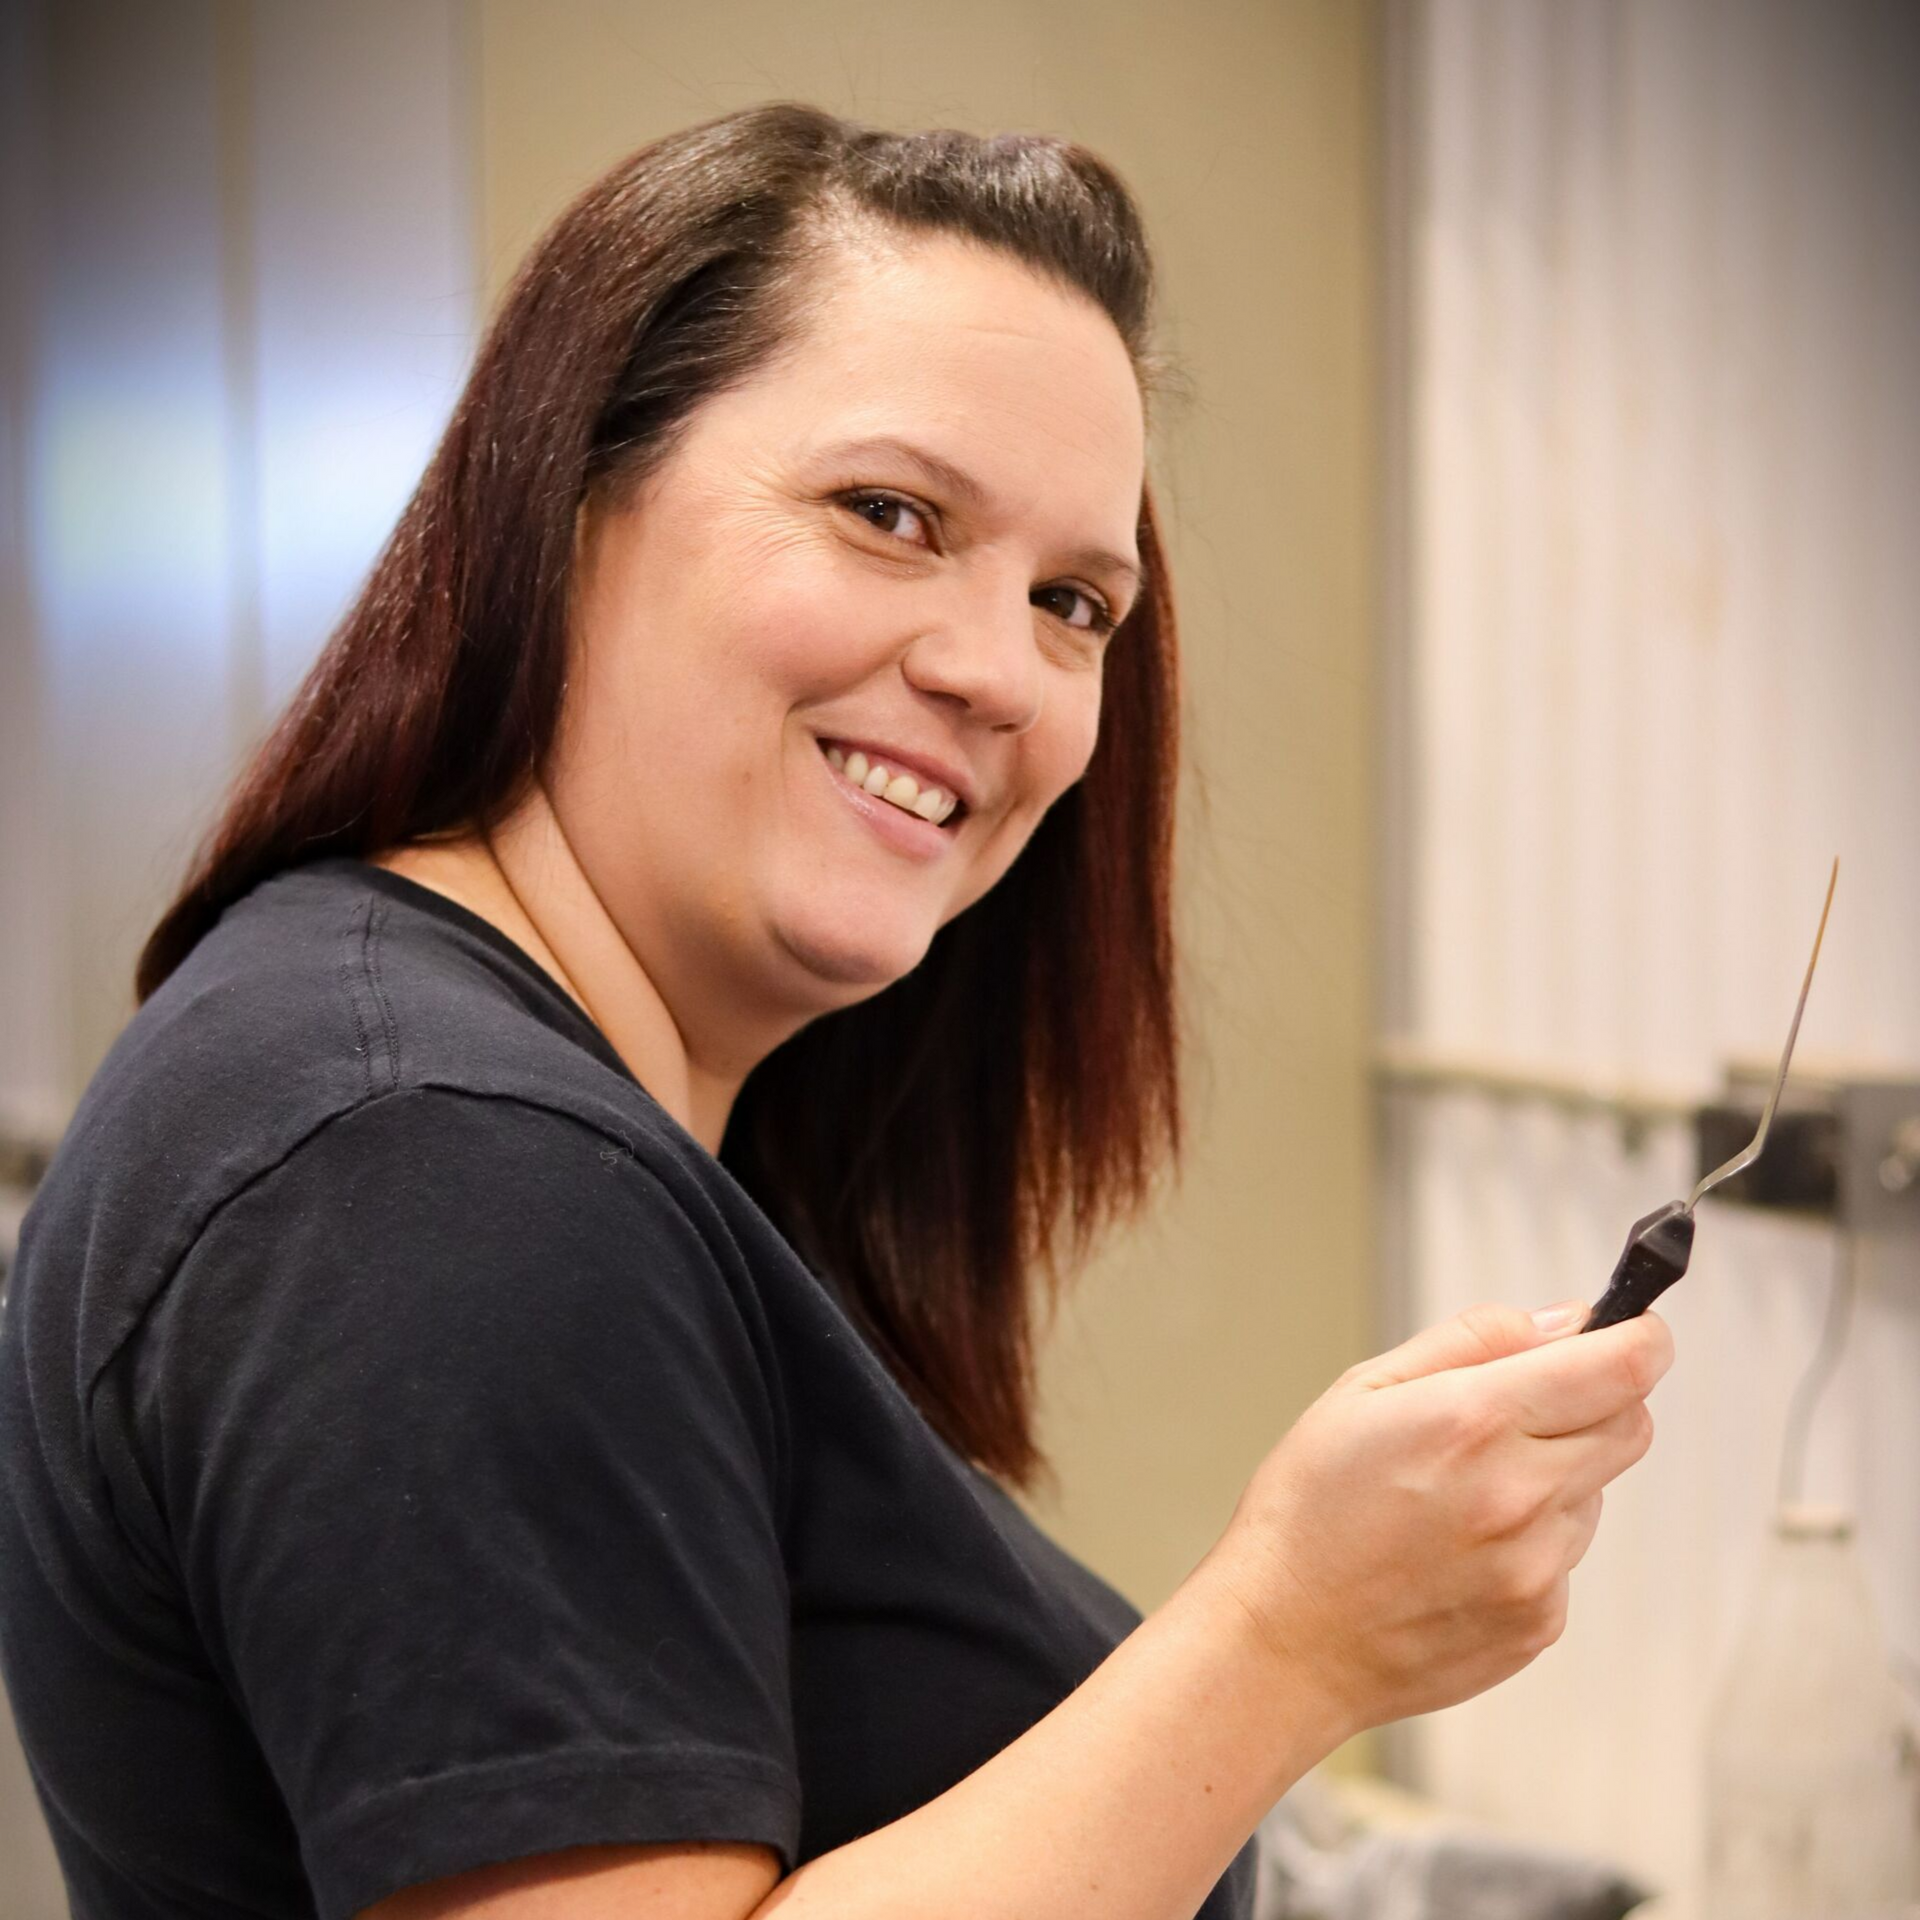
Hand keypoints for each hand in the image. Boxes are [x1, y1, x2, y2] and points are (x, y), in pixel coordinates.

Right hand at [1203, 1300, 1670, 1735]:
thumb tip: (1558, 1321)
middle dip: (1600, 1399)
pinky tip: (1459, 1545)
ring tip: (1463, 1492)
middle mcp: (1519, 1495)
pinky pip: (1567, 1557)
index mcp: (1474, 1422)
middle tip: (1530, 1405)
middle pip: (1631, 1424)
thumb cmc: (1307, 1511)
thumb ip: (1471, 1340)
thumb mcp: (1363, 1388)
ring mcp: (1537, 1568)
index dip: (1639, 1337)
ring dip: (1556, 1474)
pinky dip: (1533, 1539)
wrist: (1284, 1638)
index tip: (1634, 1329)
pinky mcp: (1539, 1623)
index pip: (1620, 1367)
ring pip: (1596, 1492)